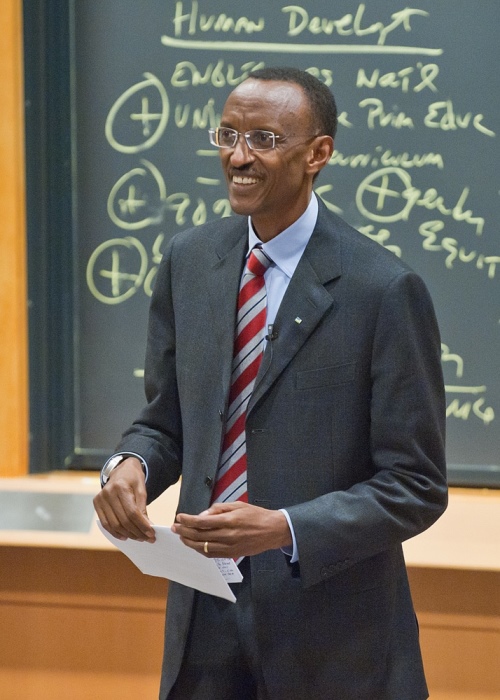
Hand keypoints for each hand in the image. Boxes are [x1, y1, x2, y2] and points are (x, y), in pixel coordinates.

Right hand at [93, 457, 155, 541]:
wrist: (121, 470)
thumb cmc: (133, 479)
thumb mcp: (142, 488)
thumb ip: (143, 507)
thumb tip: (147, 526)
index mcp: (120, 487)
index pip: (132, 512)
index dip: (142, 525)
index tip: (151, 533)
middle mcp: (108, 493)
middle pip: (123, 520)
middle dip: (137, 532)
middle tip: (147, 538)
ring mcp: (100, 499)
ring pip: (114, 525)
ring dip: (127, 534)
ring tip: (138, 538)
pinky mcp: (97, 504)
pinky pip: (105, 524)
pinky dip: (115, 533)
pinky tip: (125, 536)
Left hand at [171, 501, 291, 557]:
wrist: (272, 531)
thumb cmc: (256, 514)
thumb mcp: (238, 505)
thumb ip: (219, 509)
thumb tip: (203, 515)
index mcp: (229, 520)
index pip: (202, 522)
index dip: (188, 520)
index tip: (179, 517)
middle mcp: (228, 535)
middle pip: (200, 535)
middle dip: (184, 531)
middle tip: (175, 527)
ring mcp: (229, 547)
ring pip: (203, 547)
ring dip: (189, 542)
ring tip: (181, 537)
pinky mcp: (231, 554)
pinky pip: (212, 554)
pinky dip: (200, 550)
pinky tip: (194, 545)